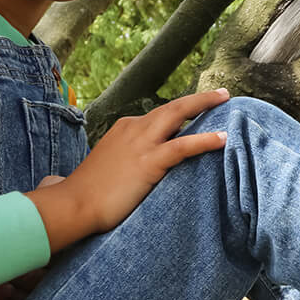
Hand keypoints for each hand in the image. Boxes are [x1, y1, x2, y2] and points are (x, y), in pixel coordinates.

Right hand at [27, 90, 230, 253]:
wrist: (73, 205)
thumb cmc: (88, 193)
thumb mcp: (109, 167)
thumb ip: (124, 161)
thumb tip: (133, 168)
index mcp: (125, 129)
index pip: (159, 117)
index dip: (182, 115)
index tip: (200, 113)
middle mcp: (133, 128)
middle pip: (172, 107)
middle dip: (199, 99)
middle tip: (222, 94)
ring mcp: (140, 143)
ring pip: (178, 114)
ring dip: (204, 104)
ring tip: (226, 99)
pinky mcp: (148, 162)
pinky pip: (182, 146)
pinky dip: (204, 140)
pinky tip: (223, 138)